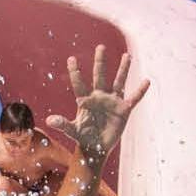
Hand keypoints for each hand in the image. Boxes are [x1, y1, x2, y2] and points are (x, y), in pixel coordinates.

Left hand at [65, 46, 148, 167]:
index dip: (75, 72)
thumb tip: (49, 120)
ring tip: (126, 55)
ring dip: (123, 69)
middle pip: (100, 76)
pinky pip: (134, 98)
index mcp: (86, 100)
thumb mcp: (73, 131)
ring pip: (118, 81)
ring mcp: (113, 102)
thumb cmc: (84, 137)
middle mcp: (100, 97)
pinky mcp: (124, 110)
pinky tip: (146, 81)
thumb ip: (63, 124)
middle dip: (100, 62)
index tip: (71, 59)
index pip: (79, 84)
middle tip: (100, 47)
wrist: (97, 148)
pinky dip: (140, 91)